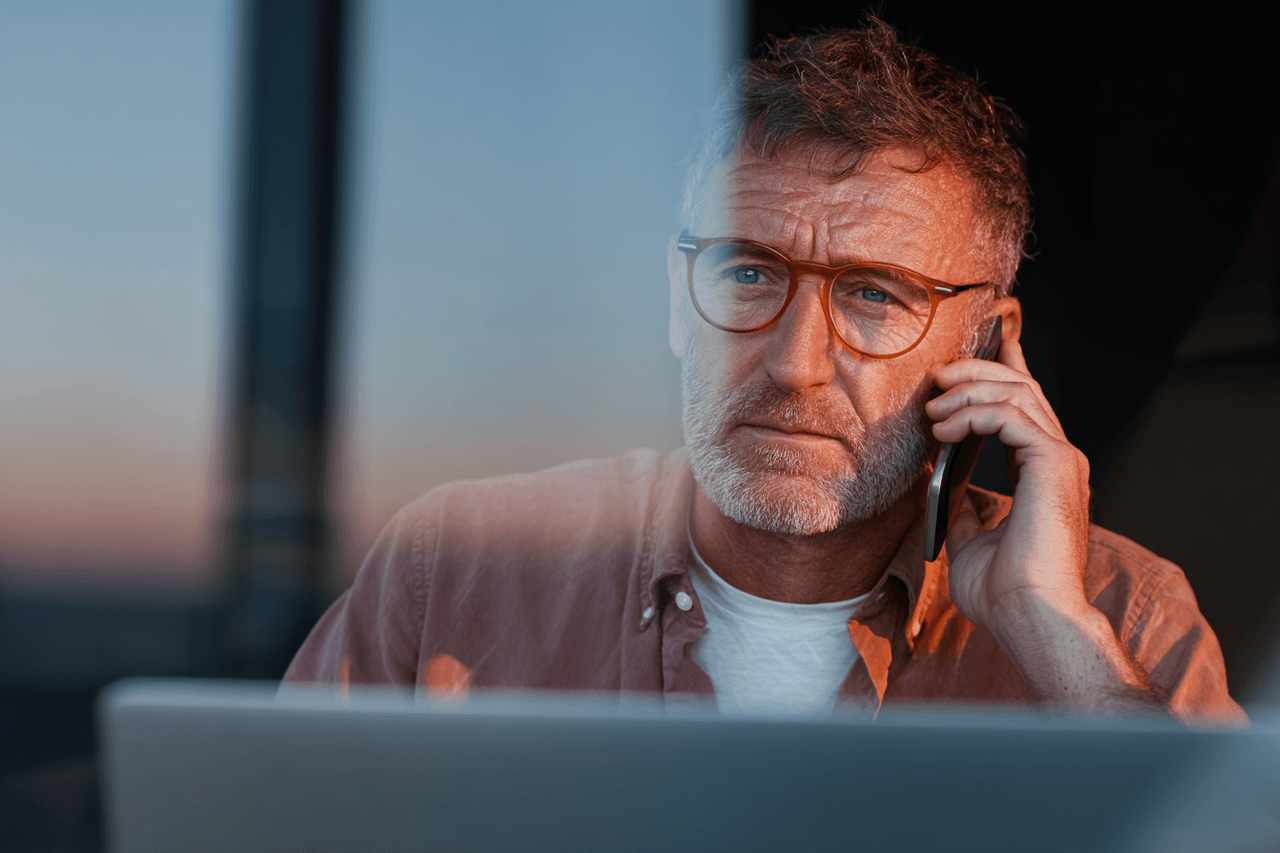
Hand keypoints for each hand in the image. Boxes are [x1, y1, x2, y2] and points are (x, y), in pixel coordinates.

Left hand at [924, 336, 1092, 631]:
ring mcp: (1061, 459)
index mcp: (1043, 473)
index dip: (1003, 370)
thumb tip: (943, 492)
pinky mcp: (1055, 463)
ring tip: (932, 409)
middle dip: (975, 371)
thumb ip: (964, 512)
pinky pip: (1010, 414)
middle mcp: (1058, 459)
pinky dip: (972, 413)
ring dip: (966, 391)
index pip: (1024, 406)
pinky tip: (944, 429)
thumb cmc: (1004, 591)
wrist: (1029, 616)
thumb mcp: (969, 543)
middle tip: (936, 377)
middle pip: (1020, 388)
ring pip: (1016, 392)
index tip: (976, 350)